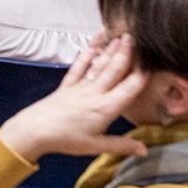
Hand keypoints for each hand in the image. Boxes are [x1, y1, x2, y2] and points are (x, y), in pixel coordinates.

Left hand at [0, 35, 148, 162]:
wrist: (34, 130)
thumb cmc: (66, 140)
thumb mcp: (97, 146)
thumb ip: (122, 146)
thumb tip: (144, 150)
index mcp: (107, 107)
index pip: (130, 87)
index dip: (142, 73)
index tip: (153, 60)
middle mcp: (95, 93)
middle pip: (114, 70)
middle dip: (126, 53)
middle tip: (135, 37)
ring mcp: (79, 87)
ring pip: (98, 66)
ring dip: (109, 51)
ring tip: (119, 38)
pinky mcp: (66, 86)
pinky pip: (77, 69)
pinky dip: (85, 58)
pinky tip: (91, 49)